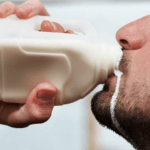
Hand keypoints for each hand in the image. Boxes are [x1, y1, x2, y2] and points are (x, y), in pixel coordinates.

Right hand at [0, 0, 73, 127]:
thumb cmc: (0, 105)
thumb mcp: (17, 115)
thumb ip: (35, 112)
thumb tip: (48, 91)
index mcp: (44, 71)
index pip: (64, 53)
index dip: (70, 42)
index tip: (68, 36)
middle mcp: (34, 55)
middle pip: (51, 33)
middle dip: (53, 26)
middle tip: (46, 27)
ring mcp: (19, 44)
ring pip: (33, 21)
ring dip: (33, 13)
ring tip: (22, 15)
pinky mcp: (4, 36)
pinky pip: (10, 16)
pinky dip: (9, 11)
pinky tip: (6, 13)